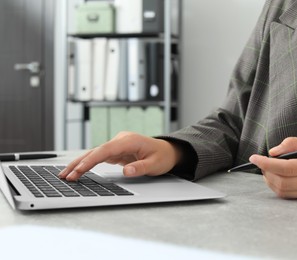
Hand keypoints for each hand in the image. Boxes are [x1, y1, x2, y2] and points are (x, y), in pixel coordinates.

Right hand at [59, 132, 181, 180]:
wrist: (167, 151)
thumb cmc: (162, 156)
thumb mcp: (155, 164)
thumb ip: (140, 168)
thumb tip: (126, 171)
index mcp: (129, 141)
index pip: (106, 150)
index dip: (91, 159)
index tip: (80, 169)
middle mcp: (120, 140)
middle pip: (96, 151)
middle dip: (79, 163)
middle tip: (66, 176)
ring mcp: (117, 145)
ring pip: (94, 154)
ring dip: (80, 164)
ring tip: (65, 175)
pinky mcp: (115, 151)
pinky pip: (98, 157)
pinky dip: (87, 164)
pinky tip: (77, 171)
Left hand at [249, 137, 296, 198]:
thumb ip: (293, 144)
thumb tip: (272, 152)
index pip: (288, 168)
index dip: (267, 163)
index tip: (254, 157)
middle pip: (284, 183)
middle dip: (267, 172)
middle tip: (260, 162)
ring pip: (284, 191)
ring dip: (270, 180)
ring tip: (267, 168)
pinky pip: (290, 195)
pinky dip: (277, 186)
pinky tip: (275, 176)